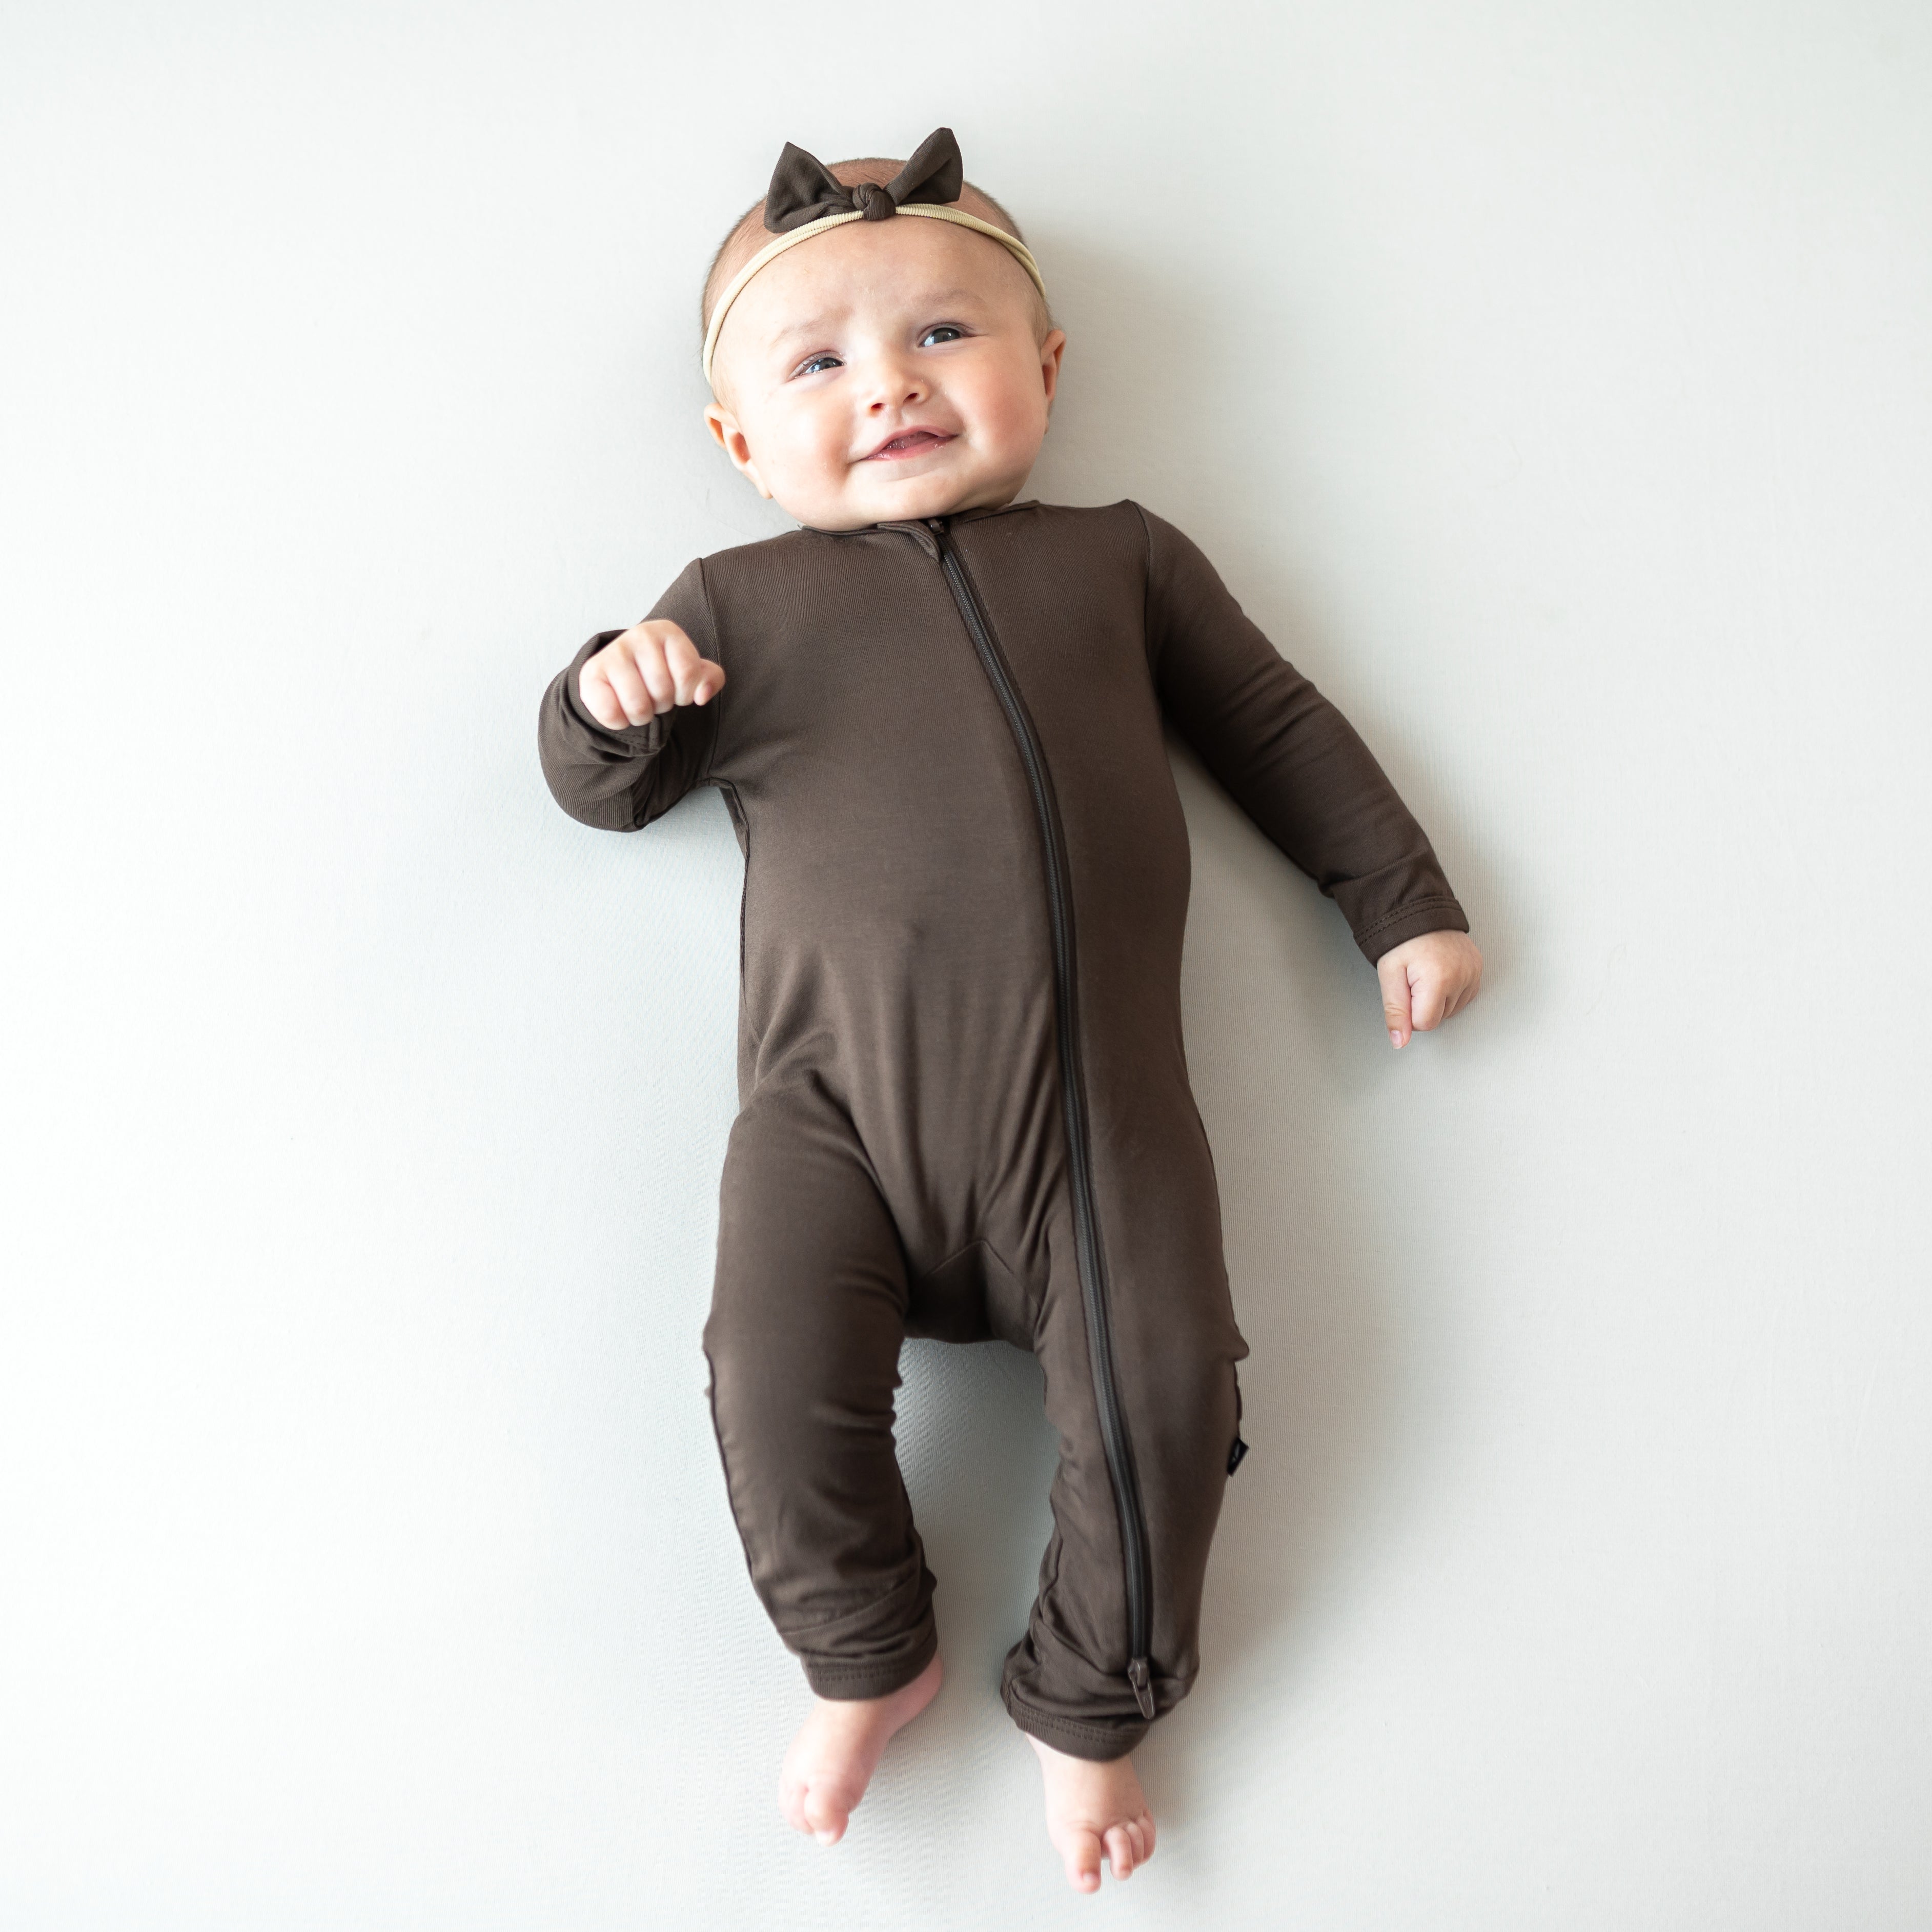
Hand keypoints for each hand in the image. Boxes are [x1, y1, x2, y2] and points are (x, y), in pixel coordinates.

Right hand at [579, 620, 724, 728]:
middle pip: (663, 692)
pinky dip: (619, 722)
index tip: (677, 689)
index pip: (688, 673)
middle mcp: (639, 635)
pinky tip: (619, 707)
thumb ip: (710, 679)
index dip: (686, 692)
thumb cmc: (661, 672)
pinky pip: (611, 714)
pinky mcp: (590, 673)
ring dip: (642, 716)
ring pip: (638, 707)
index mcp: (667, 631)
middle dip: (662, 704)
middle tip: (653, 695)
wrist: (619, 674)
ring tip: (639, 702)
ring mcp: (612, 653)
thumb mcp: (690, 672)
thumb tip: (702, 695)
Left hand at [1376, 929, 1482, 1048]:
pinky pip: (1465, 997)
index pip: (1425, 1023)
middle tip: (1413, 979)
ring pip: (1452, 1010)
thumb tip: (1400, 1042)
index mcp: (1439, 980)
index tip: (1404, 990)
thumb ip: (1395, 1012)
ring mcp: (1473, 972)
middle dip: (1422, 1006)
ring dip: (1437, 1000)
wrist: (1418, 912)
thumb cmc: (1401, 941)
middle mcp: (1462, 977)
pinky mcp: (1478, 969)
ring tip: (1426, 974)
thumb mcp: (1389, 977)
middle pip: (1440, 1018)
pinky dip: (1450, 992)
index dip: (1409, 1013)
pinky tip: (1439, 976)